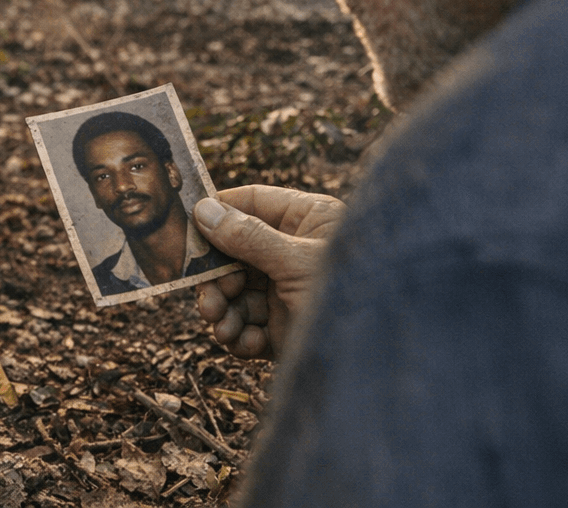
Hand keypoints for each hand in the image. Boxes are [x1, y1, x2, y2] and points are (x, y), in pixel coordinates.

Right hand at [191, 185, 344, 358]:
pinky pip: (247, 325)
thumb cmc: (353, 296)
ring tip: (222, 327)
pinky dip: (239, 336)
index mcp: (308, 220)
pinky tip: (244, 345)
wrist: (382, 364)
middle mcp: (294, 252)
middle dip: (216, 279)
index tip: (185, 226)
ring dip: (222, 311)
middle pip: (233, 253)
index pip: (251, 202)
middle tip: (209, 300)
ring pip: (235, 292)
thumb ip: (248, 237)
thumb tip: (203, 210)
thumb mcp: (296, 262)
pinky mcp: (284, 328)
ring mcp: (288, 290)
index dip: (216, 213)